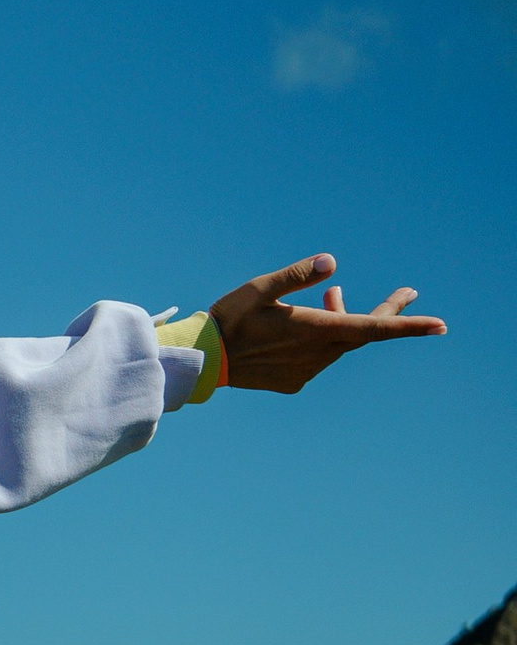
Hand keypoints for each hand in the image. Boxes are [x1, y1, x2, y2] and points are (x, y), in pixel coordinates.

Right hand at [208, 254, 446, 395]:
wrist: (202, 362)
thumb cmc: (230, 319)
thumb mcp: (260, 288)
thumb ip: (296, 275)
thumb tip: (331, 263)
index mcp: (316, 331)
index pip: (373, 328)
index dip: (408, 325)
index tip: (440, 326)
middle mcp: (318, 355)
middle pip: (363, 332)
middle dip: (386, 313)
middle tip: (407, 293)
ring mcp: (307, 372)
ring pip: (339, 344)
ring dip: (341, 319)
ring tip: (332, 295)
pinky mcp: (294, 381)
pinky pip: (318, 358)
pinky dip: (322, 338)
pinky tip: (305, 325)